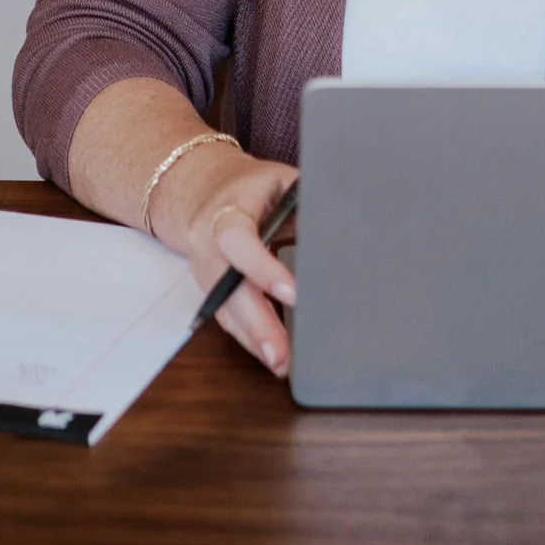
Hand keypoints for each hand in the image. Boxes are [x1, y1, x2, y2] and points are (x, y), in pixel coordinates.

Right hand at [151, 146, 297, 378]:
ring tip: (282, 364)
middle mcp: (209, 245)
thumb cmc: (251, 186)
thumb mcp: (277, 179)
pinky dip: (250, 340)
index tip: (293, 295)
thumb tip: (345, 222)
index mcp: (226, 211)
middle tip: (281, 354)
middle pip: (228, 289)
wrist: (200, 192)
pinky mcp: (210, 292)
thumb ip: (303, 200)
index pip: (238, 240)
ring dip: (253, 340)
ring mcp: (206, 273)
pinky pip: (227, 319)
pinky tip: (272, 358)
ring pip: (226, 311)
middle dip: (256, 323)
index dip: (262, 268)